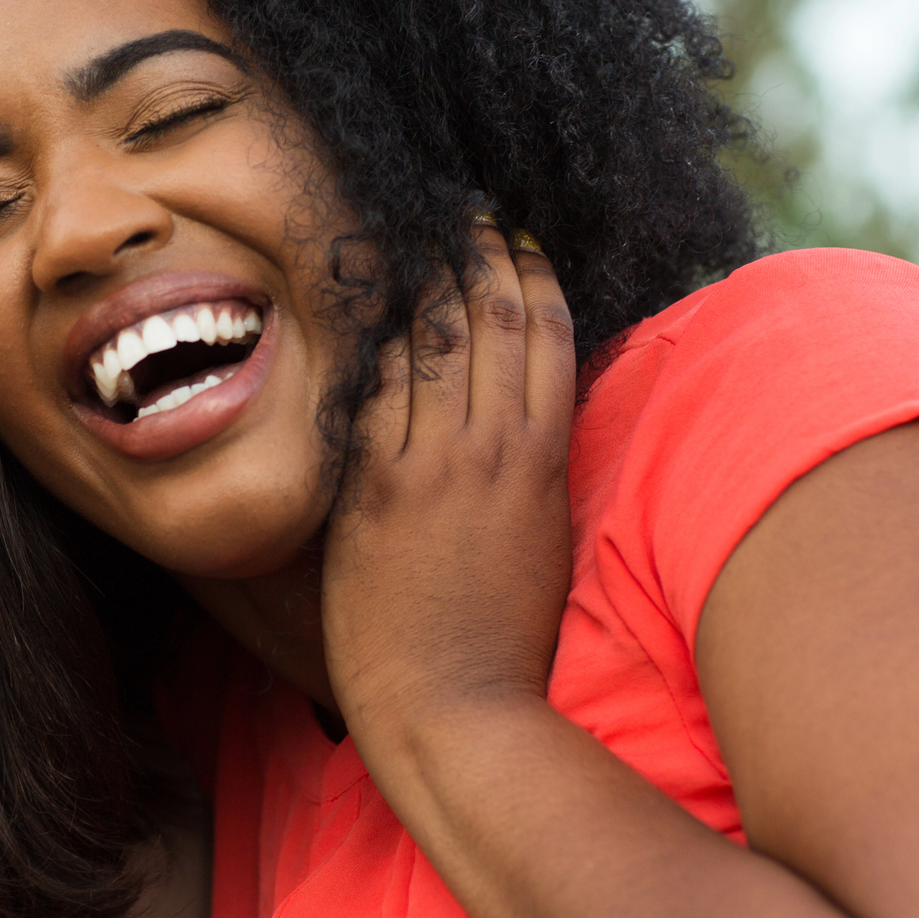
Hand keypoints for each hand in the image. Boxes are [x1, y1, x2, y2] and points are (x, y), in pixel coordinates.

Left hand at [321, 224, 575, 744]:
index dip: (532, 275)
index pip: (546, 336)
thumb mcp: (542, 536)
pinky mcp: (373, 490)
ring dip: (426, 281)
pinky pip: (375, 391)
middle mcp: (489, 451)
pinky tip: (372, 310)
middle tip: (464, 212)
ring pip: (432, 342)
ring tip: (418, 236)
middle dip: (479, 254)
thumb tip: (523, 406)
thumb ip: (533, 465)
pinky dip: (378, 344)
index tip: (519, 238)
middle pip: (490, 320)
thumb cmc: (503, 635)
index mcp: (543, 463)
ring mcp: (428, 466)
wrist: (449, 706)